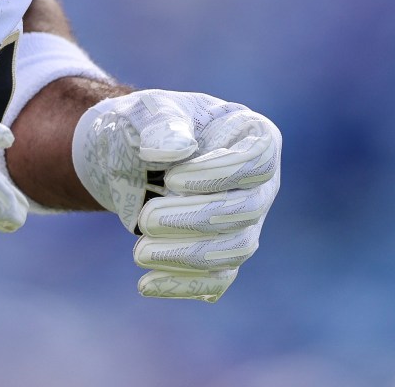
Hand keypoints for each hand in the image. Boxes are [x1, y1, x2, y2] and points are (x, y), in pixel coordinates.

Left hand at [71, 89, 280, 300]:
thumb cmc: (151, 124)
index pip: (256, 162)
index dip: (218, 176)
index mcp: (254, 137)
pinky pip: (218, 278)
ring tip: (139, 252)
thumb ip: (163, 124)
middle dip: (194, 220)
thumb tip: (176, 150)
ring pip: (235, 249)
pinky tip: (146, 284)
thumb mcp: (150, 110)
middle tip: (145, 219)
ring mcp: (248, 221)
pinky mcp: (225, 253)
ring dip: (188, 256)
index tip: (171, 179)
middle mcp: (261, 183)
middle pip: (246, 211)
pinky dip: (184, 284)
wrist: (134, 157)